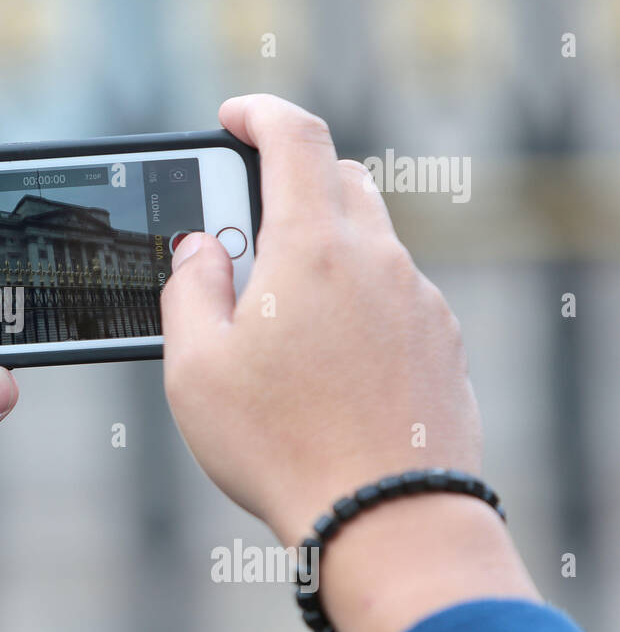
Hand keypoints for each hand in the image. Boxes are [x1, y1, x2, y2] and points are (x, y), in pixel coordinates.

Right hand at [162, 94, 480, 543]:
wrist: (387, 519)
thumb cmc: (279, 445)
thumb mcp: (195, 368)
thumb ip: (189, 289)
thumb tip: (199, 248)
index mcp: (313, 249)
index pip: (295, 136)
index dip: (259, 112)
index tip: (232, 117)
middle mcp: (378, 260)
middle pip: (339, 179)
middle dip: (288, 184)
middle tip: (242, 233)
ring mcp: (420, 300)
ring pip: (371, 238)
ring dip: (323, 246)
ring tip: (279, 313)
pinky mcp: (443, 341)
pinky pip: (395, 292)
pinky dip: (357, 295)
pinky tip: (327, 359)